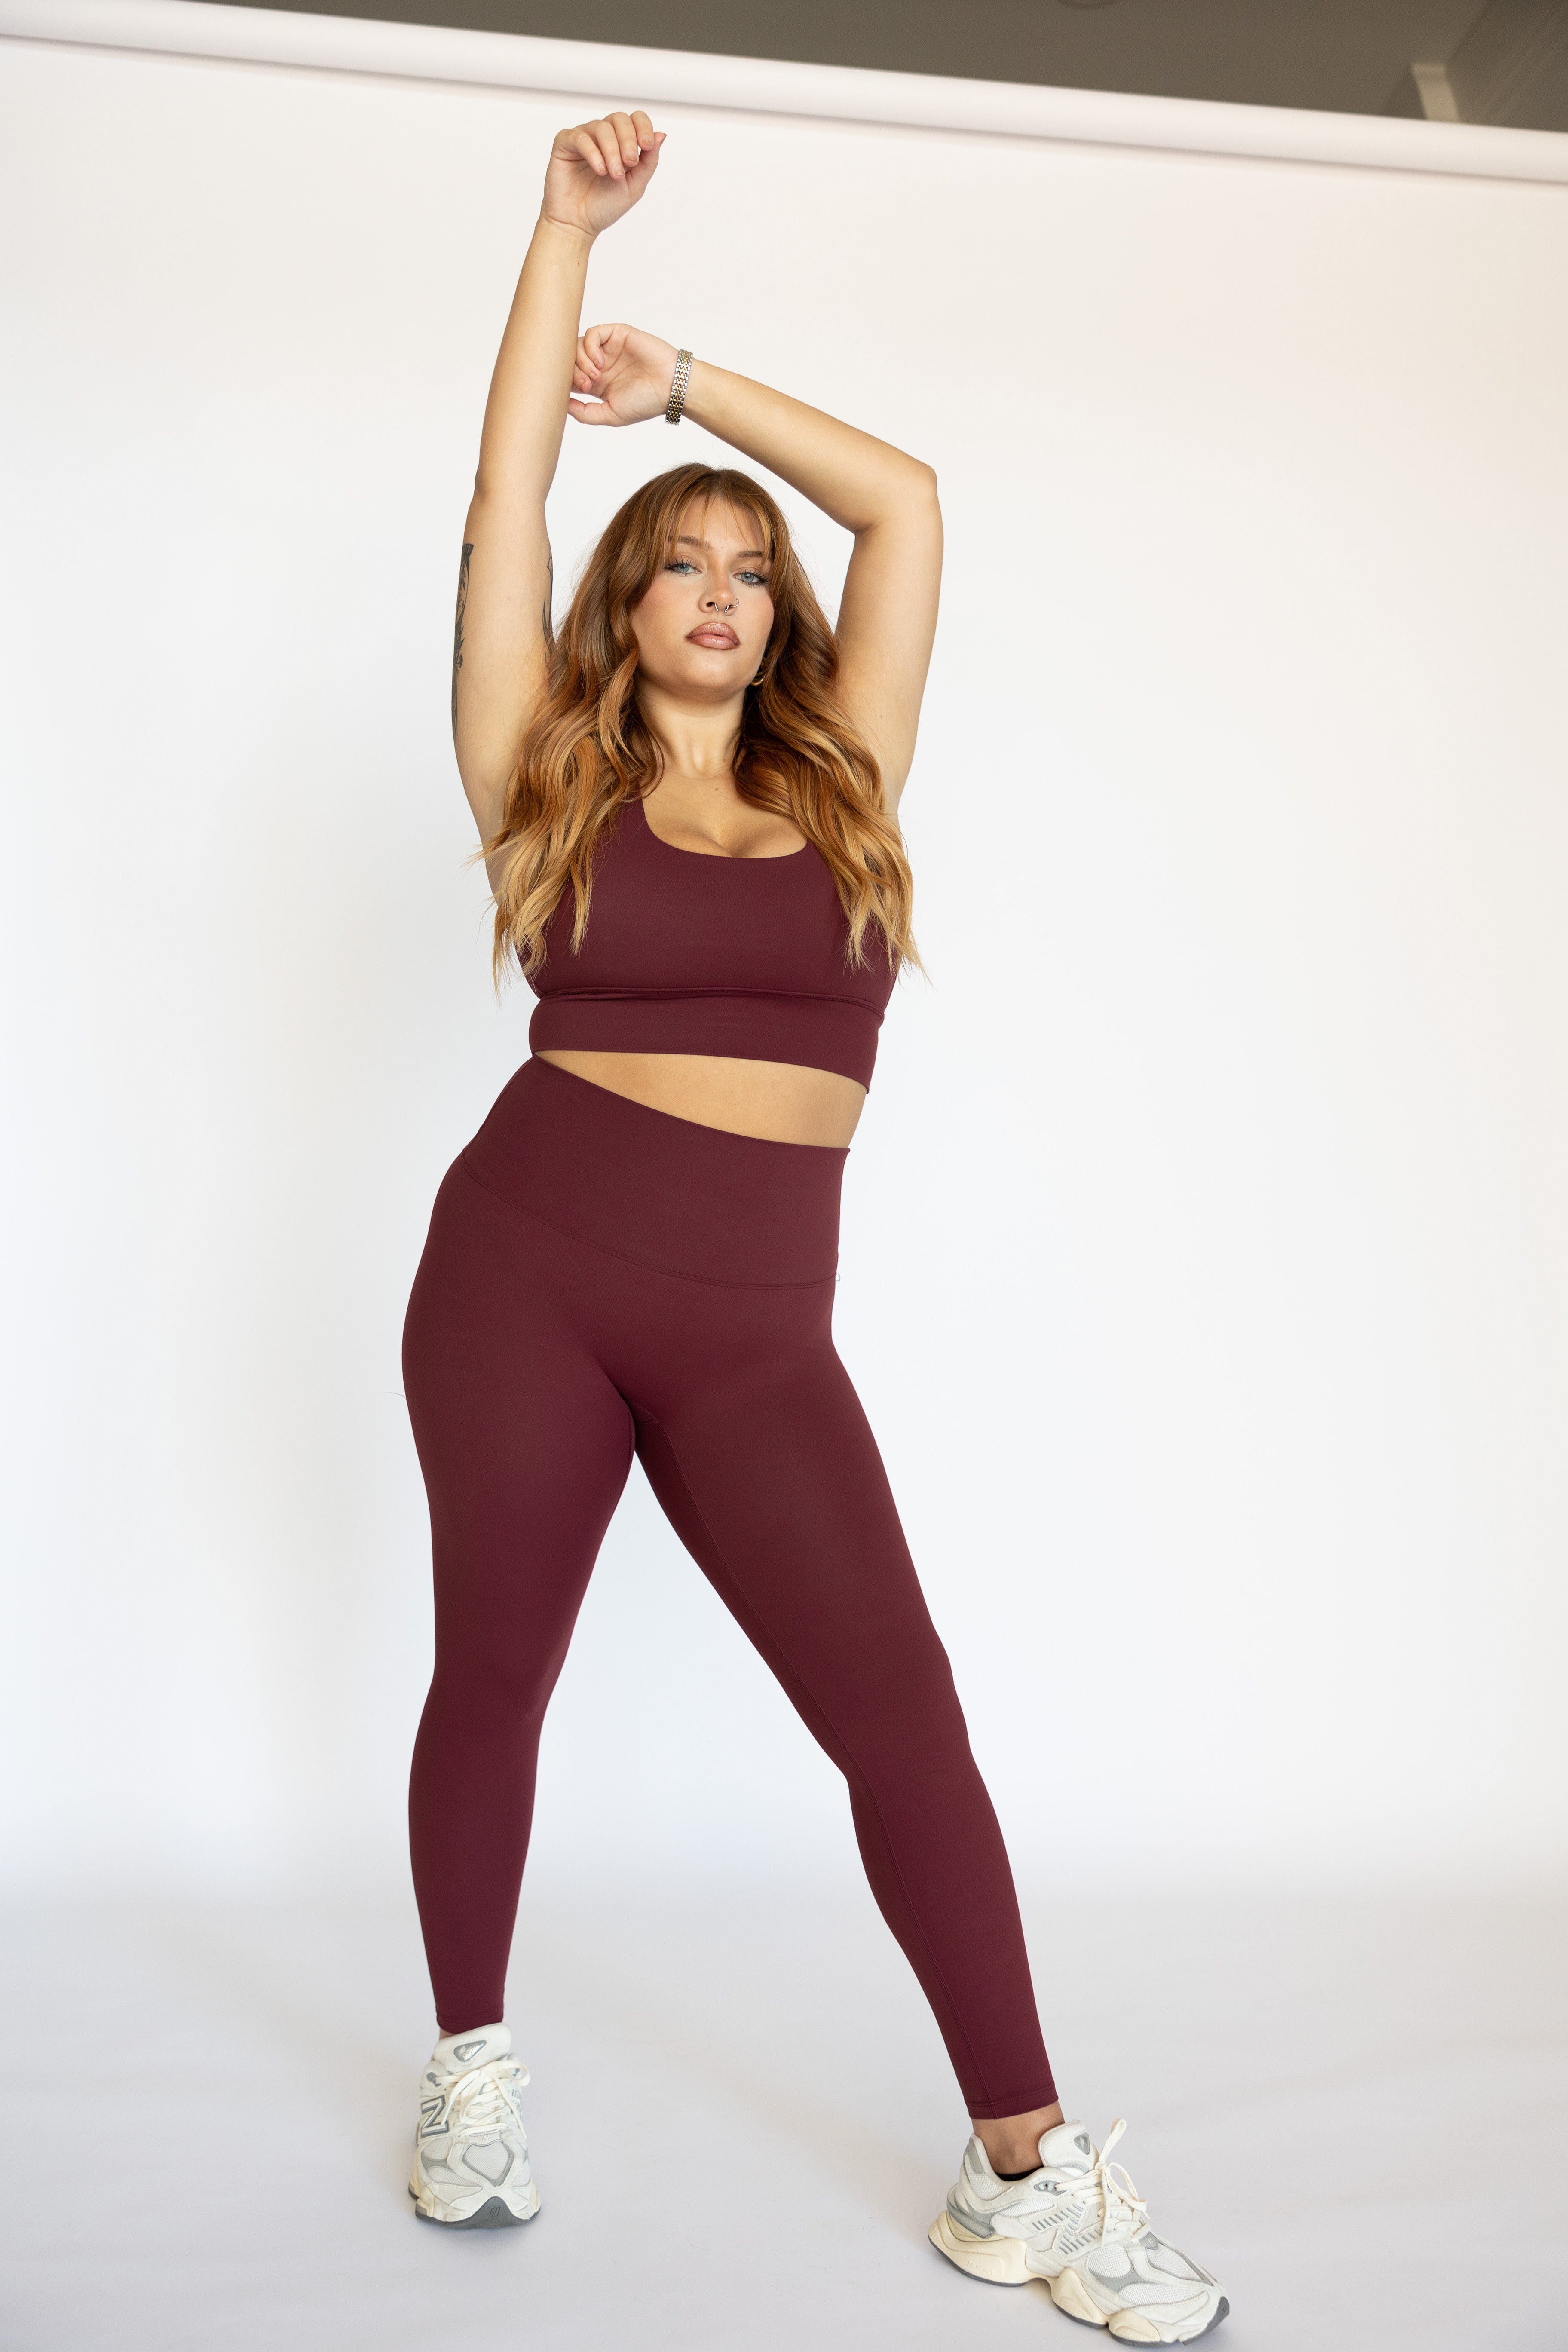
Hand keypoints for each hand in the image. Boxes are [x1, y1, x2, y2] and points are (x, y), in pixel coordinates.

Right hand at [540, 113, 664, 240]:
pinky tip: (600, 170)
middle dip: (628, 140)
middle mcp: (602, 137)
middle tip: (630, 164)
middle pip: (619, 119)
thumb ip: (649, 162)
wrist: (578, 224)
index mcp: (621, 143)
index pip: (635, 119)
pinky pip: (580, 137)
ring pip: (602, 127)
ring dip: (612, 151)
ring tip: (613, 175)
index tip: (646, 147)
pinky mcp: (564, 143)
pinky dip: (593, 152)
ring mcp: (583, 137)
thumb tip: (661, 135)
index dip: (643, 127)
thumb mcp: (635, 186)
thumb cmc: (604, 206)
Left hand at [568, 322, 681, 426]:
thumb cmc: (645, 403)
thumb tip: (562, 405)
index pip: (569, 376)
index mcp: (596, 383)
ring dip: (581, 361)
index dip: (566, 382)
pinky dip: (590, 347)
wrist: (670, 388)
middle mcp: (600, 364)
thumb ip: (585, 413)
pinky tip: (600, 362)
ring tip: (596, 375)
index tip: (581, 393)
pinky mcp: (617, 335)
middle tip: (587, 385)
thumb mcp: (610, 415)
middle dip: (573, 372)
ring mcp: (608, 348)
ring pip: (578, 345)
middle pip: (569, 359)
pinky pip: (593, 333)